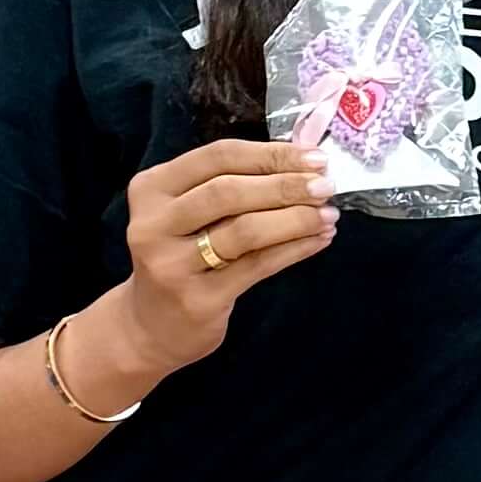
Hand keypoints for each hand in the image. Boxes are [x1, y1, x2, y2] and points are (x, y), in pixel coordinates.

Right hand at [108, 137, 337, 378]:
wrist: (151, 327)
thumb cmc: (183, 258)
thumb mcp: (192, 213)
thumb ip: (238, 182)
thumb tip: (304, 157)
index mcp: (152, 188)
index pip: (219, 157)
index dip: (271, 154)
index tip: (315, 158)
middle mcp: (153, 224)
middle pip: (228, 192)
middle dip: (286, 186)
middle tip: (327, 187)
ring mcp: (172, 264)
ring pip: (244, 230)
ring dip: (295, 219)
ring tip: (329, 215)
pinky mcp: (198, 299)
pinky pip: (257, 266)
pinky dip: (294, 249)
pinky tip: (318, 240)